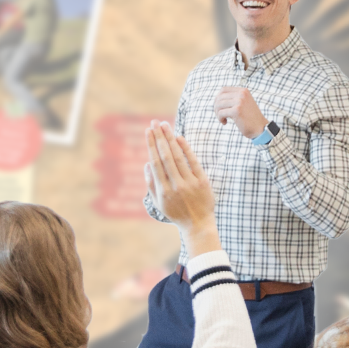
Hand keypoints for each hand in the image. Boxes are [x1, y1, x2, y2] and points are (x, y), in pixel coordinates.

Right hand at [144, 121, 219, 255]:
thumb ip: (151, 184)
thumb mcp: (158, 203)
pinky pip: (193, 162)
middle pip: (165, 156)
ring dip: (171, 139)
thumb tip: (147, 164)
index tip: (148, 131)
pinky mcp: (202, 182)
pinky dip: (186, 149)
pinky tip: (180, 138)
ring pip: (178, 157)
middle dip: (159, 138)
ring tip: (165, 125)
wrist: (197, 225)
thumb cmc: (176, 213)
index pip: (155, 162)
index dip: (151, 145)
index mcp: (162, 190)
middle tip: (155, 122)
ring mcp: (189, 184)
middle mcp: (175, 186)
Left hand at [212, 86, 268, 138]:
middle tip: (220, 115)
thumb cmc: (249, 118)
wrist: (260, 128)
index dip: (218, 98)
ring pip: (219, 105)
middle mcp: (242, 94)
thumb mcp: (243, 104)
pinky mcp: (237, 111)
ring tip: (223, 119)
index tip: (219, 107)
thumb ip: (234, 98)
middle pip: (220, 97)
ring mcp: (239, 101)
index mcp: (243, 91)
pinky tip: (225, 122)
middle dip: (216, 107)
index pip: (223, 90)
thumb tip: (217, 98)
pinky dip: (220, 118)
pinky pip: (221, 113)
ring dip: (218, 113)